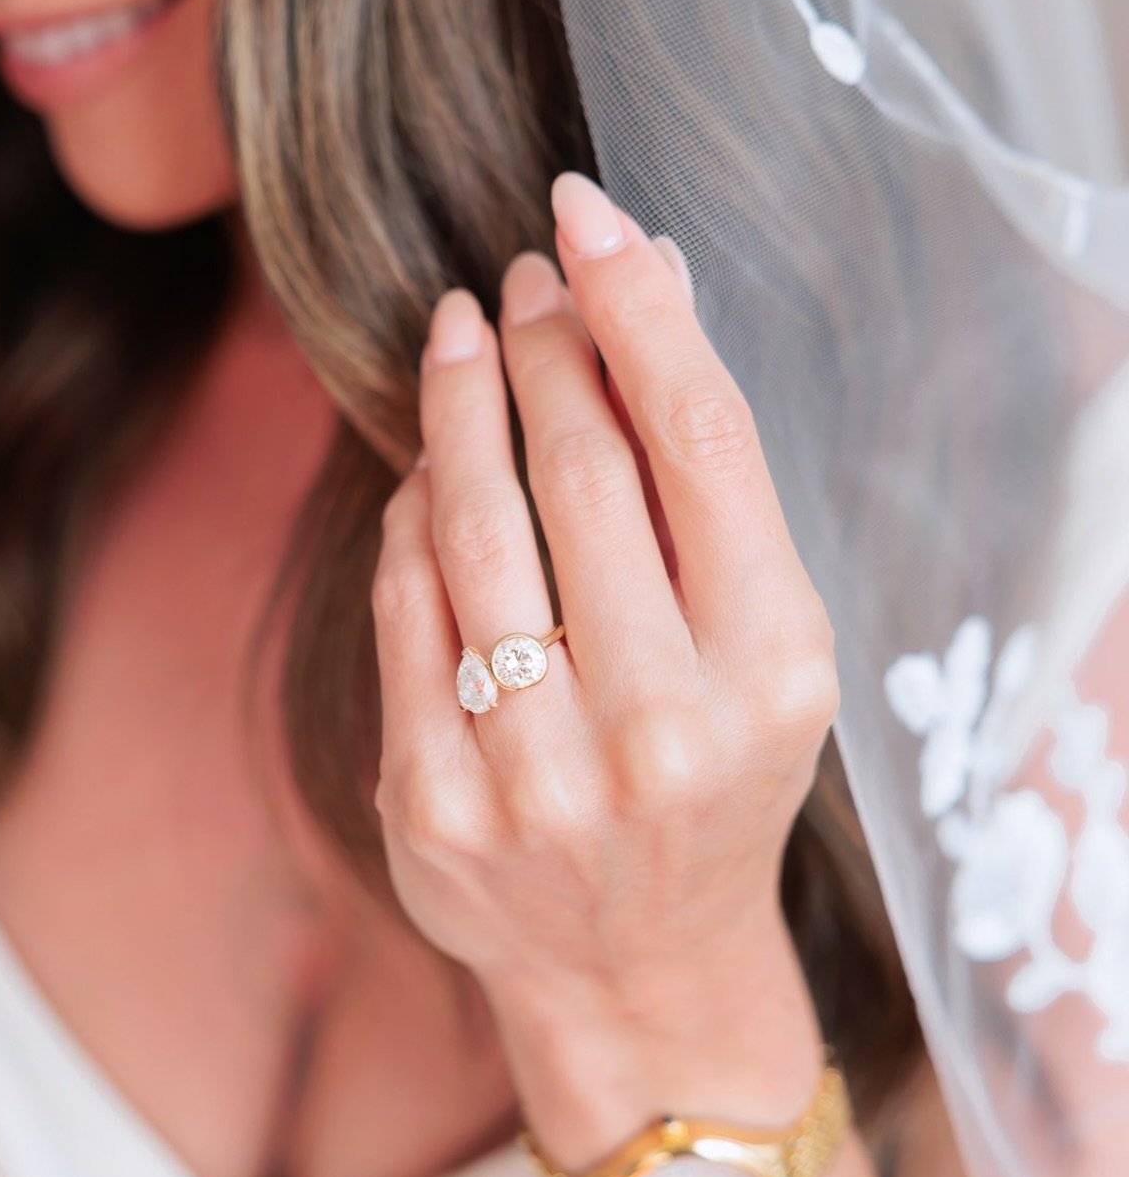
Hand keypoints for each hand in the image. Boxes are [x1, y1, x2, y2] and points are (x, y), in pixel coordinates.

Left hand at [370, 173, 839, 1020]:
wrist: (637, 963)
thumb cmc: (712, 770)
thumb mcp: (759, 643)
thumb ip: (705, 488)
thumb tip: (640, 286)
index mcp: (774, 670)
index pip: (699, 442)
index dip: (635, 307)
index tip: (584, 214)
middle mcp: (664, 729)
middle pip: (580, 471)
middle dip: (542, 346)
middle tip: (521, 279)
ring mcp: (540, 778)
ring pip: (472, 530)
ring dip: (459, 404)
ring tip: (461, 333)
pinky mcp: (435, 806)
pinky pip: (403, 609)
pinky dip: (410, 519)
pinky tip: (425, 471)